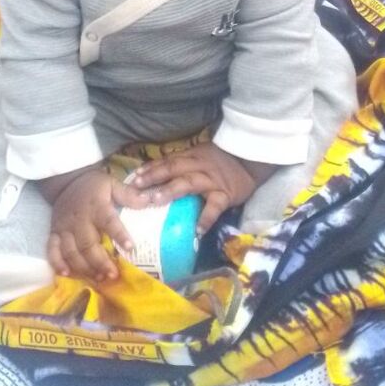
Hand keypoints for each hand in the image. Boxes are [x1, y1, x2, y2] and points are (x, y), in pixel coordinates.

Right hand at [47, 168, 147, 283]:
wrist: (67, 182)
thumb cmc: (94, 186)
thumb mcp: (112, 184)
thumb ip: (128, 194)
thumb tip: (148, 201)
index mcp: (96, 206)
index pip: (109, 221)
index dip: (119, 234)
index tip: (130, 247)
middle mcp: (79, 219)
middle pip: (88, 244)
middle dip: (100, 261)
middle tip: (113, 274)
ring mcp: (64, 228)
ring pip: (71, 251)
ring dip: (84, 267)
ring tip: (98, 277)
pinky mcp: (54, 233)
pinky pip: (52, 250)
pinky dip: (57, 262)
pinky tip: (66, 274)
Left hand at [131, 142, 257, 233]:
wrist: (251, 160)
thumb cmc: (223, 160)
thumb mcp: (201, 155)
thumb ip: (183, 164)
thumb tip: (158, 178)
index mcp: (191, 157)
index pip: (167, 161)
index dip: (150, 168)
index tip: (132, 177)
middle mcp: (198, 166)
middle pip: (173, 169)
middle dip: (153, 178)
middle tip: (136, 188)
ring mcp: (211, 180)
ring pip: (188, 183)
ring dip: (171, 191)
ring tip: (155, 201)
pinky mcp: (225, 194)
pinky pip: (214, 206)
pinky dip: (206, 217)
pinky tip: (197, 230)